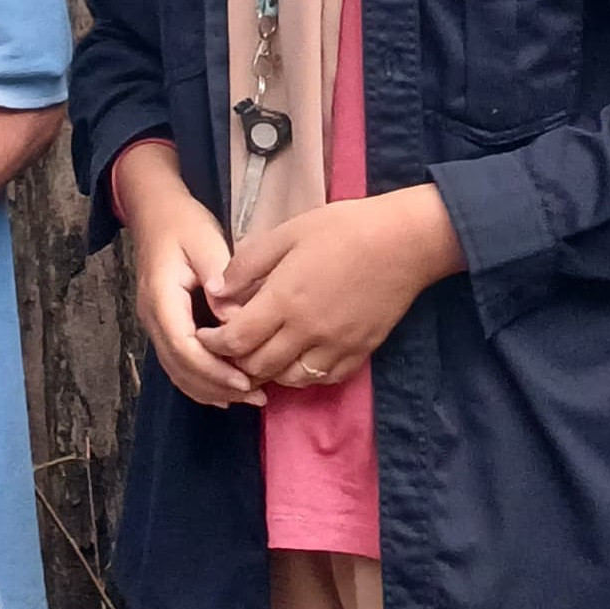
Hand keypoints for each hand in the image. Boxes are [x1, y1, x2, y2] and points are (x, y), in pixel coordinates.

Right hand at [124, 167, 263, 408]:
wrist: (156, 212)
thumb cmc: (182, 224)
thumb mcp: (205, 241)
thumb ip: (220, 278)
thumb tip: (234, 319)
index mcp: (161, 296)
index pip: (183, 345)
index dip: (214, 368)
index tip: (246, 379)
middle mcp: (152, 316)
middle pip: (179, 366)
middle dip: (217, 386)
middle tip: (257, 396)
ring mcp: (154, 322)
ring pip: (176, 369)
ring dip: (209, 388)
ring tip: (248, 397)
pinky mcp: (164, 325)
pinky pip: (177, 362)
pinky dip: (200, 380)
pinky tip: (225, 389)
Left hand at [198, 186, 463, 389]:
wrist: (404, 241)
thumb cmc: (342, 229)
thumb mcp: (285, 234)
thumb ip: (246, 265)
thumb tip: (215, 292)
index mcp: (284, 300)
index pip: (236, 341)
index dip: (213, 344)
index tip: (205, 335)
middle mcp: (307, 331)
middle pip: (259, 367)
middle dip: (235, 362)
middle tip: (229, 347)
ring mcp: (336, 346)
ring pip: (290, 379)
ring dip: (269, 371)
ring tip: (260, 353)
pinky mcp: (360, 352)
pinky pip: (324, 378)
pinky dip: (303, 374)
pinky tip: (296, 357)